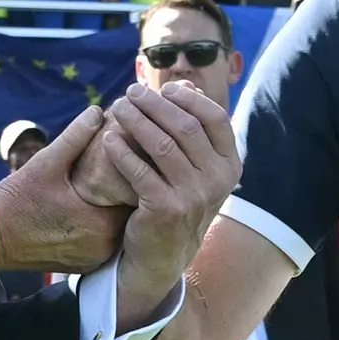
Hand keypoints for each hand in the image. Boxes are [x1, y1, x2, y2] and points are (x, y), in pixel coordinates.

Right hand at [0, 105, 127, 274]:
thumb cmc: (17, 200)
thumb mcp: (46, 163)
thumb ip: (75, 137)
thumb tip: (98, 111)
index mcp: (101, 221)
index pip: (136, 193)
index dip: (135, 173)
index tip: (132, 156)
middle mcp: (103, 245)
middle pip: (128, 212)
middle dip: (126, 190)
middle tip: (124, 167)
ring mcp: (93, 258)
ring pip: (116, 228)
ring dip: (114, 210)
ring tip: (112, 186)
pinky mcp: (83, 265)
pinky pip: (102, 242)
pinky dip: (102, 227)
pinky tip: (95, 208)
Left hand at [97, 83, 241, 298]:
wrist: (163, 255)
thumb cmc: (176, 201)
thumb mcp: (194, 169)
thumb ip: (193, 131)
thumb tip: (184, 84)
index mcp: (230, 167)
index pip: (216, 119)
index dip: (190, 98)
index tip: (164, 90)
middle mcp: (217, 182)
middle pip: (186, 127)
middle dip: (155, 104)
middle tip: (131, 93)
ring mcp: (193, 197)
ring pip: (161, 144)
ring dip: (136, 120)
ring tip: (118, 107)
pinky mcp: (165, 210)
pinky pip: (139, 170)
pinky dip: (121, 151)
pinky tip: (108, 138)